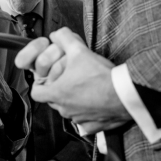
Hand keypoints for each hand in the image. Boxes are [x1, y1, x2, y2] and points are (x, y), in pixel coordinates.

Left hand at [15, 27, 131, 133]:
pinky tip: (96, 102)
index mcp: (57, 93)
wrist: (124, 94)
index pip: (36, 93)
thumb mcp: (80, 51)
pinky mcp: (93, 126)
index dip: (40, 84)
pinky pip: (85, 121)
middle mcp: (65, 109)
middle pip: (53, 101)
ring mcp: (79, 119)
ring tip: (85, 88)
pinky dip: (88, 113)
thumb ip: (65, 39)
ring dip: (74, 101)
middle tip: (70, 79)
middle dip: (59, 90)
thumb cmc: (101, 77)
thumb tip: (57, 34)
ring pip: (69, 110)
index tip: (47, 79)